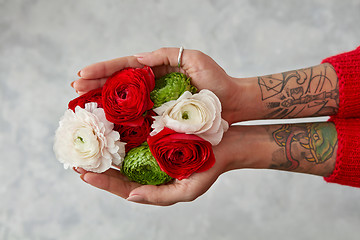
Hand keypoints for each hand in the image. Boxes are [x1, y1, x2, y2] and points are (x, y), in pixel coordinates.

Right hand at [73, 48, 245, 123]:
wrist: (234, 104)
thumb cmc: (216, 81)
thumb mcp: (193, 59)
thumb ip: (165, 55)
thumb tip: (137, 57)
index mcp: (156, 69)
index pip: (124, 67)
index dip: (103, 70)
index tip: (82, 73)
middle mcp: (152, 86)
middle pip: (118, 85)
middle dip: (95, 85)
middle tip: (74, 89)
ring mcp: (155, 103)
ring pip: (124, 102)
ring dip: (102, 103)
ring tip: (82, 105)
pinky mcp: (161, 119)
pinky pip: (137, 119)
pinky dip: (121, 121)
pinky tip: (106, 124)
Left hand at [74, 126, 243, 205]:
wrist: (227, 144)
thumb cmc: (210, 168)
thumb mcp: (188, 190)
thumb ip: (159, 197)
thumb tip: (131, 195)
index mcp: (153, 182)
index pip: (122, 185)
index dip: (102, 181)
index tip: (83, 174)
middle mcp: (148, 167)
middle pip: (116, 169)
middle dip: (95, 165)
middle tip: (74, 159)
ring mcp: (151, 150)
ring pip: (122, 151)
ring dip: (104, 146)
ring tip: (85, 140)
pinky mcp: (156, 134)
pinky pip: (134, 133)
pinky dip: (120, 130)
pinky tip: (108, 123)